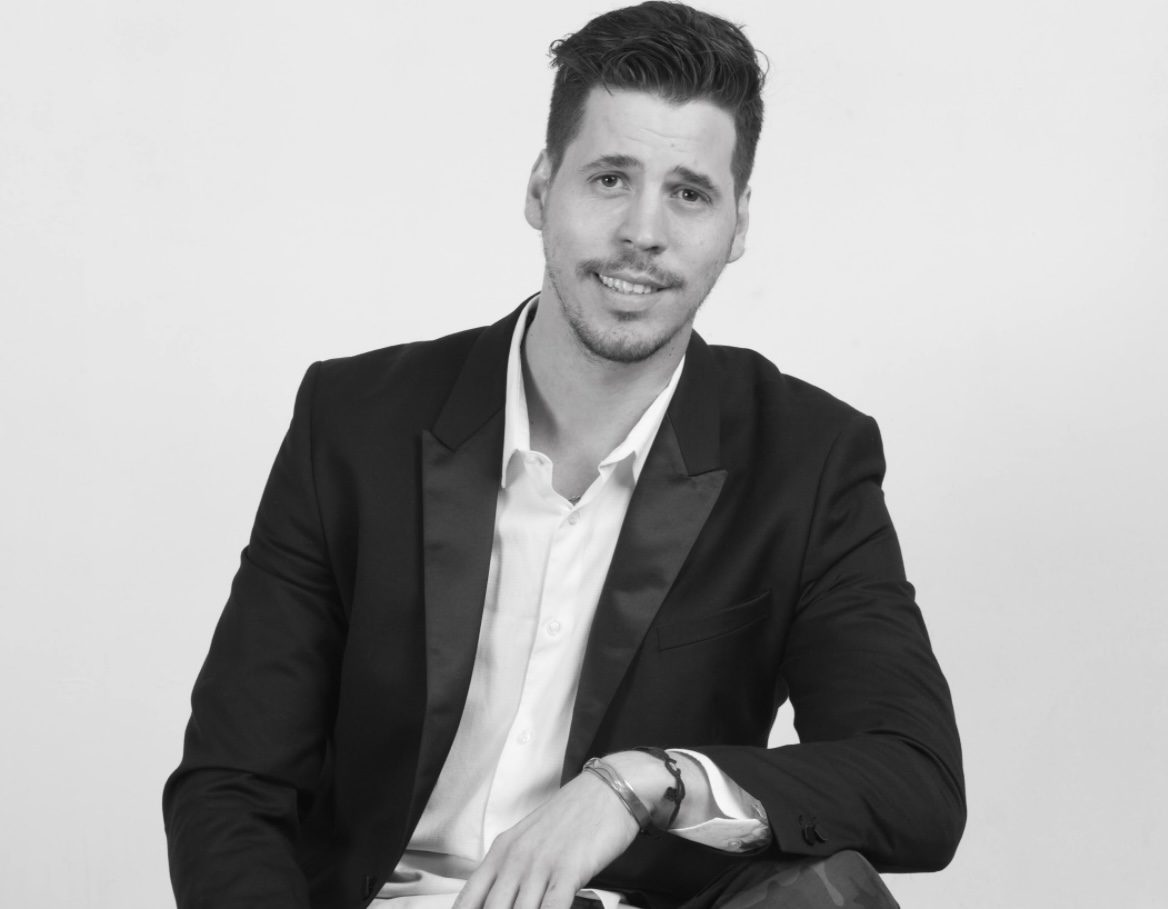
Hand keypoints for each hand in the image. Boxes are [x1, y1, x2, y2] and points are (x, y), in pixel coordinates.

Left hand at [453, 769, 639, 908]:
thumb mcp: (530, 840)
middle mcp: (515, 859)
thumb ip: (513, 871)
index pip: (469, 900)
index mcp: (501, 851)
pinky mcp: (568, 869)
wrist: (608, 790)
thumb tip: (502, 901)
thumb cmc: (573, 816)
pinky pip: (552, 907)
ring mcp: (541, 864)